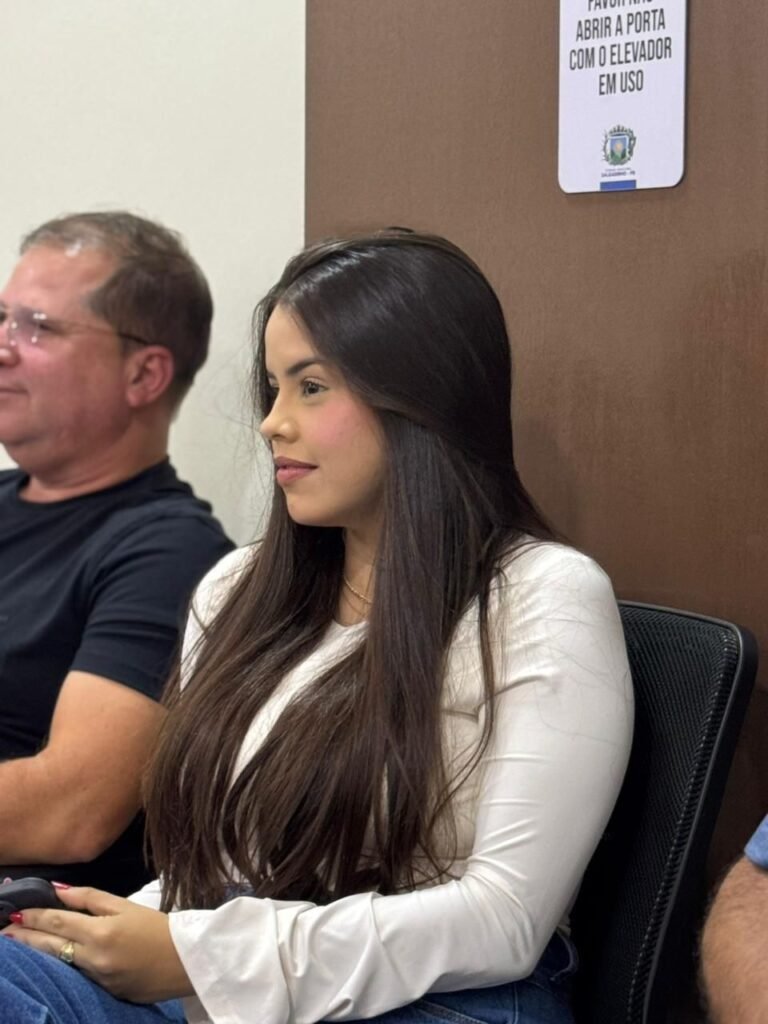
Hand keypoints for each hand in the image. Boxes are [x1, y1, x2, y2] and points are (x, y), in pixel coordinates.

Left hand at [2, 885, 192, 1002]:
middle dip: (25, 936)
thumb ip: (91, 898)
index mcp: (101, 933)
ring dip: (38, 952)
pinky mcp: (103, 992)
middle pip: (50, 946)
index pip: (58, 921)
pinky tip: (51, 960)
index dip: (35, 915)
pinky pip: (76, 975)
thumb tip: (60, 889)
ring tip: (19, 943)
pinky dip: (61, 965)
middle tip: (5, 931)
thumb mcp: (127, 905)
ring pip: (59, 963)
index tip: (16, 911)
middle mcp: (94, 959)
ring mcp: (96, 979)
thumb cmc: (159, 927)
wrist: (186, 962)